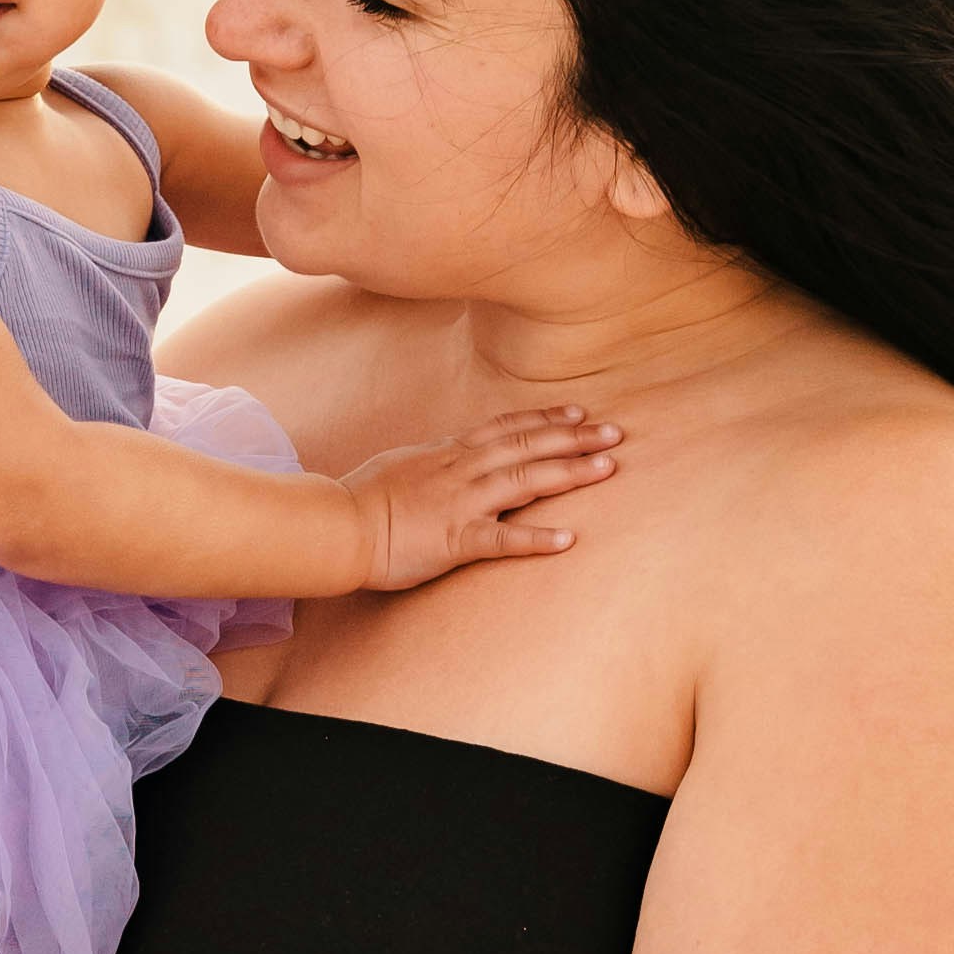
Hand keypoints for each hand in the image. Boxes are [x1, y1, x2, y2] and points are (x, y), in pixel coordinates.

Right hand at [338, 402, 619, 594]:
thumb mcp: (405, 464)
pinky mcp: (454, 540)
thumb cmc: (363, 497)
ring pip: (524, 480)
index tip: (580, 412)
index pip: (508, 427)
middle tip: (616, 433)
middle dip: (574, 437)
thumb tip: (455, 453)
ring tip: (608, 468)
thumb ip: (438, 459)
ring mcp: (461, 503)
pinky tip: (568, 539)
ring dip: (569, 472)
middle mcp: (462, 470)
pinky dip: (536, 538)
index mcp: (450, 452)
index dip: (546, 418)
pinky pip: (502, 539)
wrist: (337, 524)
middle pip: (528, 445)